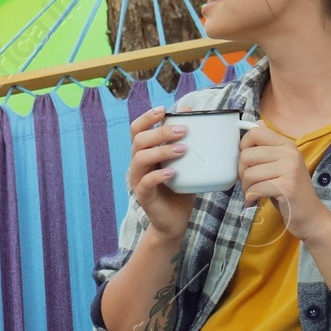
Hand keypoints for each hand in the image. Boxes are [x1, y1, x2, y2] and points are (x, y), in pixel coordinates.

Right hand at [125, 106, 198, 242]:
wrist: (175, 220)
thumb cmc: (180, 188)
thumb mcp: (187, 163)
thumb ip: (188, 141)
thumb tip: (193, 114)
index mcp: (145, 152)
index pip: (137, 130)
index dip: (146, 117)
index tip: (163, 110)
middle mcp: (138, 164)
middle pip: (139, 140)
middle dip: (160, 131)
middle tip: (183, 130)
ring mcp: (138, 180)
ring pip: (140, 158)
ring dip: (161, 150)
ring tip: (182, 149)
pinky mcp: (143, 195)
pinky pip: (145, 182)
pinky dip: (159, 175)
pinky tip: (173, 172)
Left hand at [237, 123, 330, 241]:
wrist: (310, 215)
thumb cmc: (291, 190)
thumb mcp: (282, 163)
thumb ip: (269, 145)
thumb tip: (257, 123)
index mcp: (287, 144)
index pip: (255, 133)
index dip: (243, 147)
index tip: (247, 162)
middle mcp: (289, 153)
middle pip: (246, 155)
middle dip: (241, 172)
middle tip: (249, 183)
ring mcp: (289, 170)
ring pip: (248, 174)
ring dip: (246, 188)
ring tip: (253, 193)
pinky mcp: (286, 187)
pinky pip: (255, 188)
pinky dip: (250, 198)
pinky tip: (255, 201)